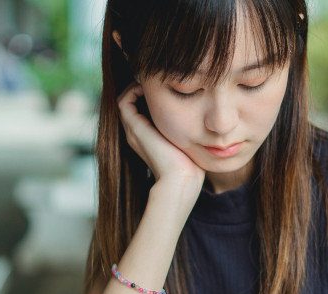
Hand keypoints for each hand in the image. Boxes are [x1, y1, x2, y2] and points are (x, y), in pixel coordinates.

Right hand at [117, 83, 204, 197]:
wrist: (181, 179)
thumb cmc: (190, 165)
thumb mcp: (187, 141)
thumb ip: (187, 129)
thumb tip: (203, 117)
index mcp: (147, 137)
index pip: (141, 108)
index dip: (150, 96)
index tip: (167, 87)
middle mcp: (136, 133)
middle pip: (132, 102)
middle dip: (144, 89)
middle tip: (159, 80)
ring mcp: (133, 130)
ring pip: (125, 99)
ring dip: (138, 87)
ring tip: (155, 82)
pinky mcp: (134, 128)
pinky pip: (124, 101)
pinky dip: (134, 90)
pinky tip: (153, 88)